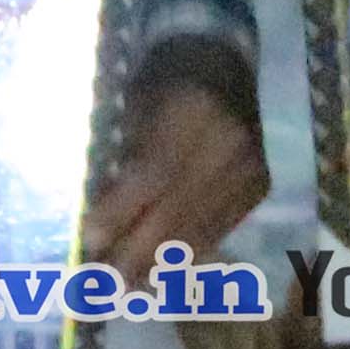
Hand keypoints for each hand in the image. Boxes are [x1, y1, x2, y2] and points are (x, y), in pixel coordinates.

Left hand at [86, 46, 268, 277]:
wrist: (224, 60)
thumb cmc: (165, 80)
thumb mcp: (136, 107)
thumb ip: (125, 162)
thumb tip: (104, 222)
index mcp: (191, 112)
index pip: (152, 175)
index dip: (120, 213)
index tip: (90, 241)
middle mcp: (226, 143)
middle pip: (177, 212)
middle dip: (137, 253)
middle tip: (105, 284)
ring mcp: (248, 168)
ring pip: (200, 228)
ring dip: (161, 263)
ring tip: (130, 288)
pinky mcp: (258, 186)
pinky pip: (220, 228)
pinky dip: (190, 252)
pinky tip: (164, 271)